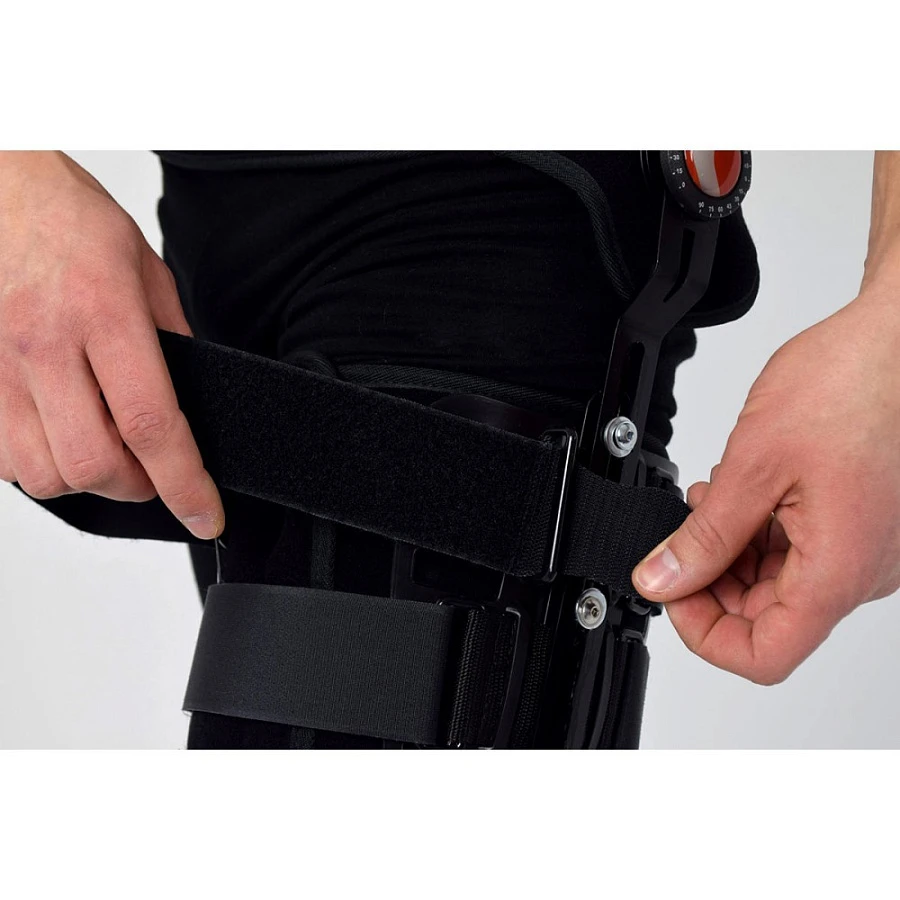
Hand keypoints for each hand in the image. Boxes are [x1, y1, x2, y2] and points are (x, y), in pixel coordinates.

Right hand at [0, 152, 223, 538]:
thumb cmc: (71, 223)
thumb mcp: (148, 272)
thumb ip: (173, 342)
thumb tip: (192, 406)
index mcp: (102, 314)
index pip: (151, 424)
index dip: (185, 484)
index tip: (208, 517)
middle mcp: (43, 345)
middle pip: (93, 465)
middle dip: (136, 485)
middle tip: (151, 467)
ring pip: (45, 475)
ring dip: (87, 479)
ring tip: (105, 445)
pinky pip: (4, 461)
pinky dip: (41, 465)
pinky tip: (60, 433)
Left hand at [631, 291, 899, 683]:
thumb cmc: (850, 385)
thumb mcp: (754, 464)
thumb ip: (705, 535)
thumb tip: (663, 579)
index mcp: (839, 569)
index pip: (765, 655)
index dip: (704, 635)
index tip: (672, 593)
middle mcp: (860, 570)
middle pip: (769, 618)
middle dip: (711, 584)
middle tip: (679, 537)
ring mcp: (862, 548)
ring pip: (781, 584)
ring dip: (732, 554)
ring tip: (707, 503)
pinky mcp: (858, 524)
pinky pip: (801, 551)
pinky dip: (759, 532)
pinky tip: (738, 495)